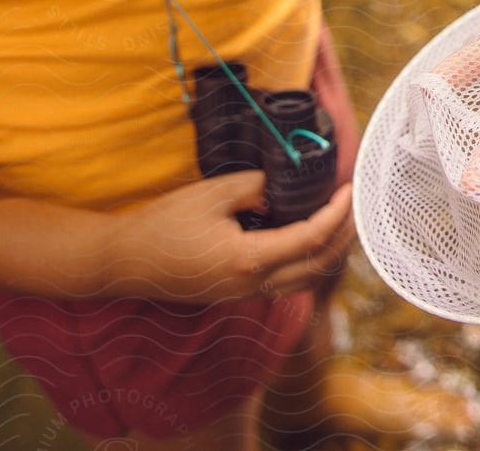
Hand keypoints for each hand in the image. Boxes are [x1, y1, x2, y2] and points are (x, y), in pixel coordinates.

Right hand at [99, 171, 354, 302]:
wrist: (124, 263)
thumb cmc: (163, 225)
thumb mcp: (212, 194)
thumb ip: (254, 187)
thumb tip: (280, 186)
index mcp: (249, 259)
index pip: (312, 238)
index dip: (337, 213)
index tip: (349, 190)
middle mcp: (253, 284)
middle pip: (319, 266)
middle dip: (345, 235)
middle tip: (355, 205)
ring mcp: (245, 294)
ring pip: (307, 280)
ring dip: (330, 252)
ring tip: (340, 221)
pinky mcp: (237, 294)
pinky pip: (287, 283)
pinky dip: (308, 262)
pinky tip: (308, 238)